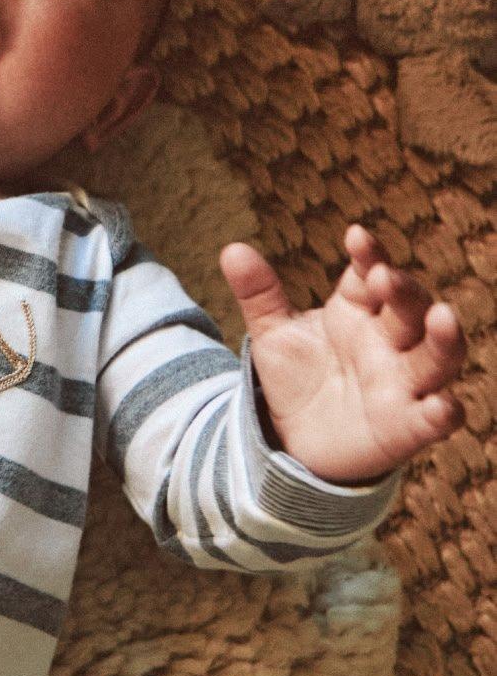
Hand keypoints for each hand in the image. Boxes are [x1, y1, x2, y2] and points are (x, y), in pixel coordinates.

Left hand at [220, 225, 466, 482]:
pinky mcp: (408, 426)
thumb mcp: (272, 334)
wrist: (294, 439)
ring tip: (442, 316)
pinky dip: (443, 412)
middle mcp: (390, 342)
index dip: (369, 255)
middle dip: (404, 291)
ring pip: (438, 357)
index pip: (371, 274)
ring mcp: (403, 383)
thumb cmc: (296, 378)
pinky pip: (434, 419)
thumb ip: (258, 294)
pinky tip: (443, 406)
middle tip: (385, 276)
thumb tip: (232, 249)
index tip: (355, 236)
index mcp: (359, 311)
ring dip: (443, 338)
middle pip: (409, 310)